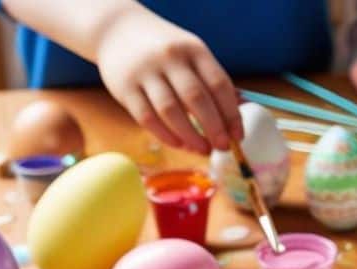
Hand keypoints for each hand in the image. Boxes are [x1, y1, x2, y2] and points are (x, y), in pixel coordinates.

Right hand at [95, 13, 240, 153]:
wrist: (118, 31)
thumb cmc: (165, 51)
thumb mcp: (191, 55)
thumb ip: (212, 82)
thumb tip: (238, 116)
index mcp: (194, 50)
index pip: (219, 84)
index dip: (231, 114)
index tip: (238, 136)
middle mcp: (170, 58)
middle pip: (196, 98)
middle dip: (213, 128)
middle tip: (222, 147)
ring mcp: (145, 72)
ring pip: (170, 111)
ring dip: (190, 136)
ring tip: (202, 149)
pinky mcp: (125, 87)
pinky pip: (147, 118)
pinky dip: (165, 135)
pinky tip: (179, 144)